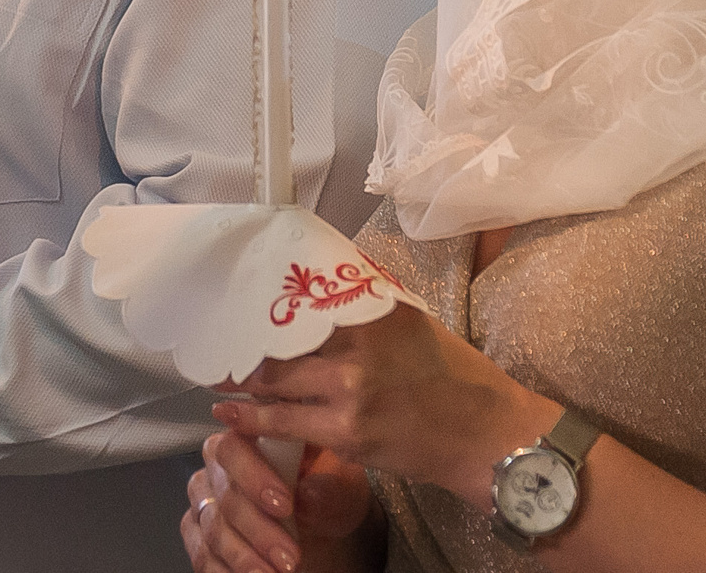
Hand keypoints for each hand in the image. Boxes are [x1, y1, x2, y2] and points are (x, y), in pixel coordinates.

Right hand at [183, 433, 375, 572]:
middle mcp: (219, 470)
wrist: (325, 533)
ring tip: (278, 572)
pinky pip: (202, 558)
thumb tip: (308, 496)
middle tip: (290, 555)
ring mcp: (206, 505)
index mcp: (250, 440)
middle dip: (259, 530)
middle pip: (224, 496)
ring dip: (246, 557)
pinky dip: (227, 571)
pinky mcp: (200, 539)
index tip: (285, 505)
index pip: (233, 448)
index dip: (254, 476)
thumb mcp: (343, 490)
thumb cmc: (328, 501)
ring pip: (213, 531)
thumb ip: (328, 489)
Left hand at [211, 310, 555, 504]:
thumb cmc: (451, 376)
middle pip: (279, 338)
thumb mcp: (412, 322)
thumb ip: (368, 300)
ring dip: (242, 380)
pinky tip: (226, 412)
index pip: (304, 295)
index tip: (236, 298)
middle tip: (218, 340)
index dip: (265, 300)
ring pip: (275, 380)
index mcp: (374, 310)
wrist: (487, 436)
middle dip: (244, 342)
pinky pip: (284, 422)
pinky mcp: (348, 432)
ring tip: (217, 376)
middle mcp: (359, 345)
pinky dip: (249, 418)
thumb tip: (328, 270)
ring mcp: (351, 390)